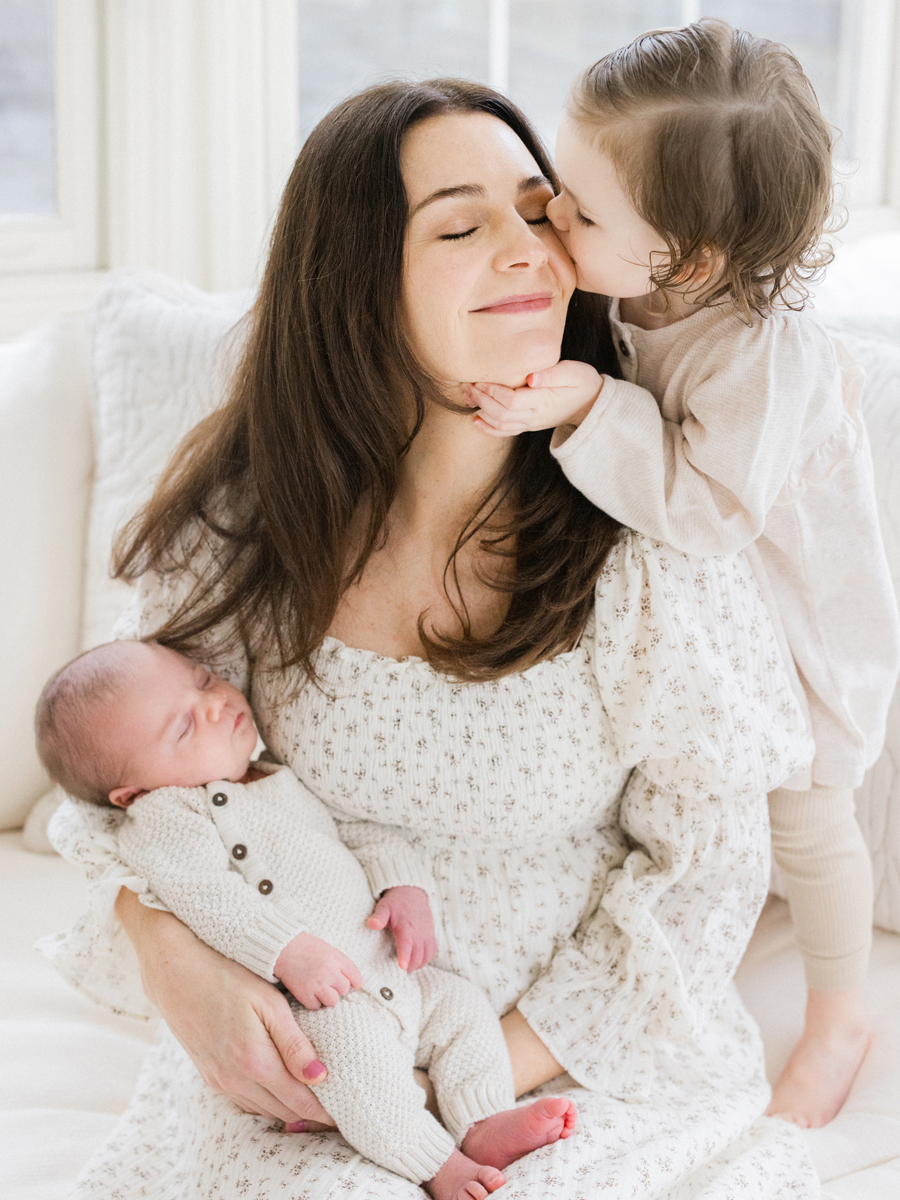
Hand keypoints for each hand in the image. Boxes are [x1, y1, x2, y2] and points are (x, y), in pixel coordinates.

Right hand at [115, 887, 334, 1127]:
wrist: (174, 972)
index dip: (325, 1113)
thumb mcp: (268, 1003)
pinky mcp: (209, 1075)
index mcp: (255, 1062)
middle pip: (283, 1111)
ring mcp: (219, 1080)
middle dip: (311, 1115)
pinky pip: (244, 1101)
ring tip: (314, 1104)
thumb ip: (294, 1044)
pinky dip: (266, 1103)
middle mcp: (235, 1079)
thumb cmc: (227, 977)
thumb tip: (320, 1077)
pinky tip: (278, 1093)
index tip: (346, 1113)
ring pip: (263, 1110)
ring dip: (289, 1111)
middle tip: (338, 1112)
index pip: (299, 1101)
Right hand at [275, 932, 362, 1009]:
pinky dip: (313, 1001)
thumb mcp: (330, 950)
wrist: (284, 949)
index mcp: (337, 959)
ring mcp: (317, 985)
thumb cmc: (308, 948)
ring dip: (328, 997)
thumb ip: (342, 964)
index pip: (355, 976)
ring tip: (320, 989)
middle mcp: (329, 973)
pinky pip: (316, 1006)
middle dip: (338, 988)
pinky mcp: (305, 995)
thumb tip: (354, 982)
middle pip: (344, 990)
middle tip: (329, 983)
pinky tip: (309, 992)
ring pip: (333, 1001)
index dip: (355, 982)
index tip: (354, 985)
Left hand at [366, 885, 437, 971]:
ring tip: (407, 969)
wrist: (412, 892)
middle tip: (399, 973)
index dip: (405, 956)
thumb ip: (379, 916)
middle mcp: (418, 932)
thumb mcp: (385, 906)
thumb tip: (371, 924)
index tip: (403, 967)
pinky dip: (426, 959)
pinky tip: (417, 962)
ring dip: (418, 964)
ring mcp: (426, 934)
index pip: (406, 944)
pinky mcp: (430, 934)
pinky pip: (432, 951)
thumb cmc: (396, 902)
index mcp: (405, 926)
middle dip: (410, 966)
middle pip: (417, 954)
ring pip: (426, 955)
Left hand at [464, 360, 602, 437]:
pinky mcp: (529, 425)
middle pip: (501, 413)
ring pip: (501, 424)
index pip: (512, 400)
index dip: (493, 392)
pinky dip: (489, 428)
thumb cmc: (582, 382)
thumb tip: (532, 377)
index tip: (479, 379)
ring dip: (481, 411)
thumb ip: (553, 374)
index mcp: (544, 400)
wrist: (591, 403)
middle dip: (481, 400)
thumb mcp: (574, 372)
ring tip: (467, 396)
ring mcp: (531, 423)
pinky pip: (506, 432)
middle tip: (466, 385)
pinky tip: (476, 419)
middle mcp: (535, 415)